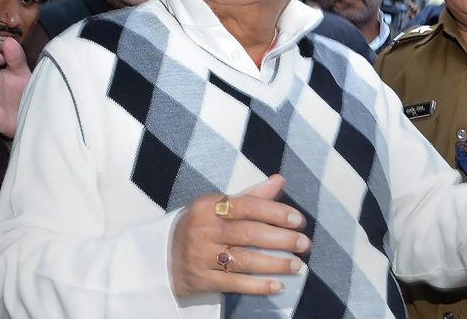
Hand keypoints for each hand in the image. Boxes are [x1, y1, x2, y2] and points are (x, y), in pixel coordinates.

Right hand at [170, 175, 309, 297]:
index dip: (275, 212)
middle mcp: (204, 230)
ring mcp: (201, 256)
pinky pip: (234, 283)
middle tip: (304, 244)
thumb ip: (252, 196)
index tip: (298, 220)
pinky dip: (258, 286)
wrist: (162, 256)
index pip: (247, 206)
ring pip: (244, 260)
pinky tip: (278, 285)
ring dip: (274, 264)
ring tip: (297, 265)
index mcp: (209, 207)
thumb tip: (280, 180)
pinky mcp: (201, 280)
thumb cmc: (200, 226)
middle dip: (281, 239)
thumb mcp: (219, 206)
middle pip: (248, 234)